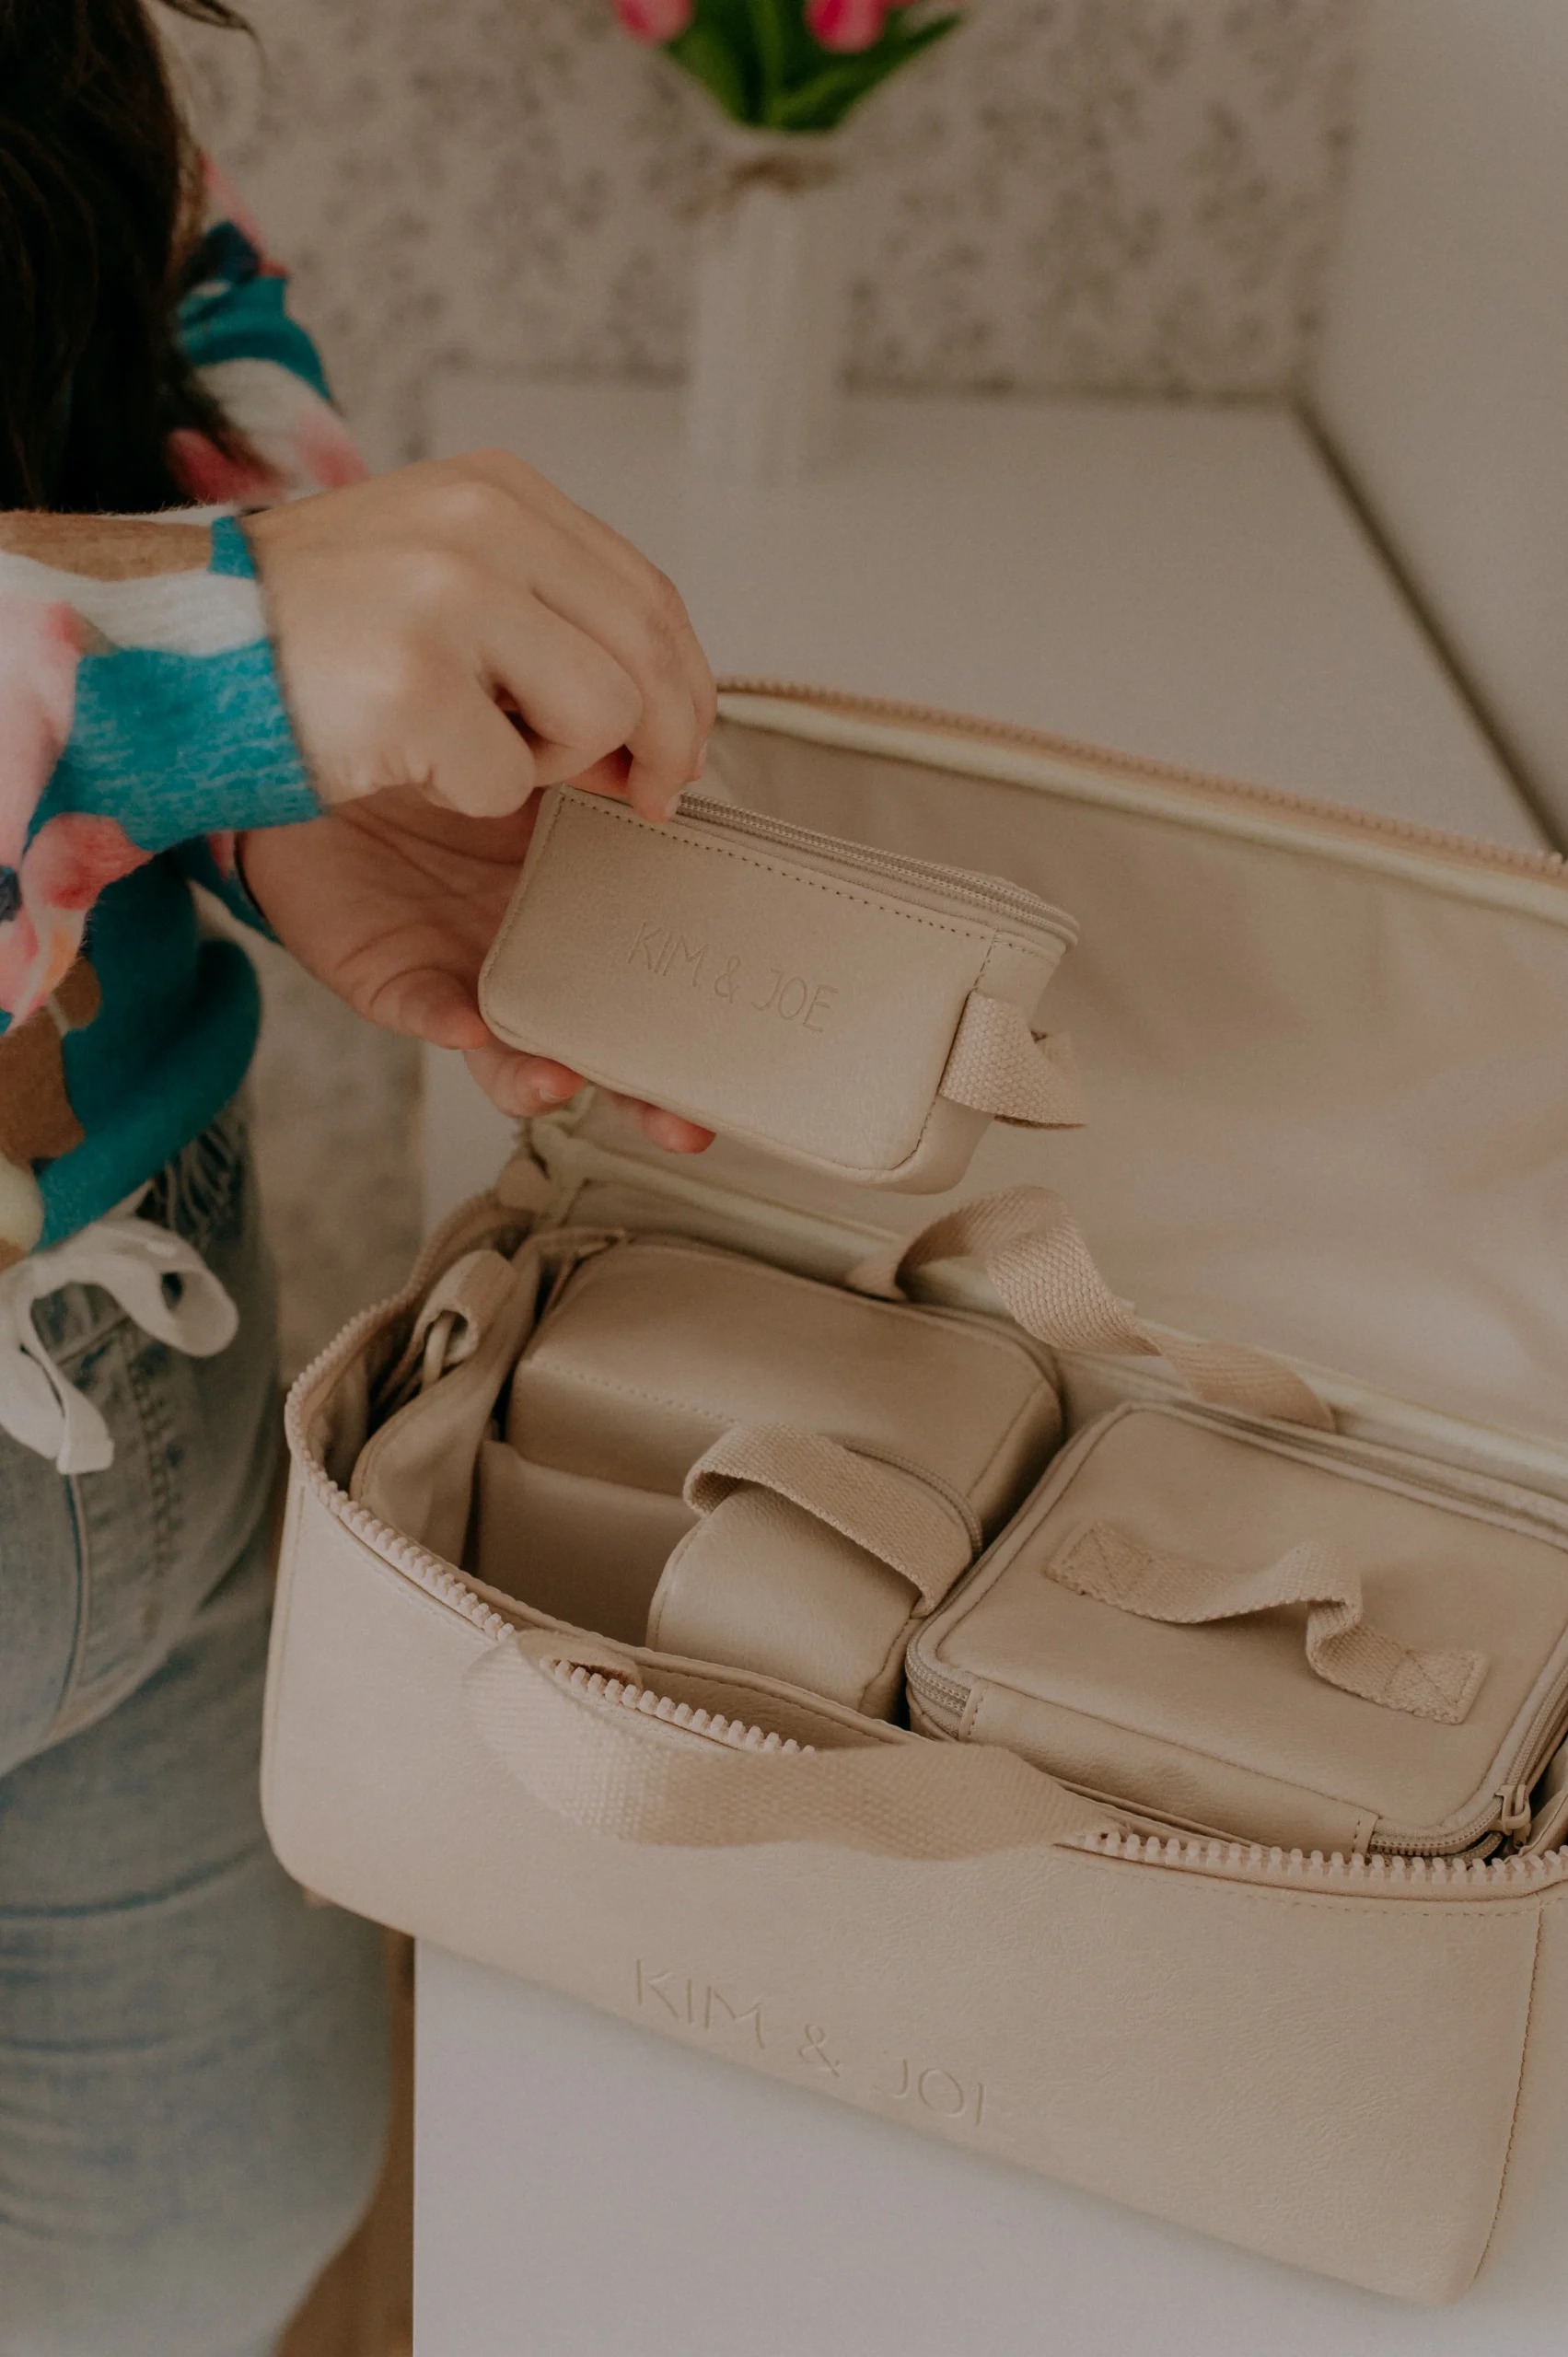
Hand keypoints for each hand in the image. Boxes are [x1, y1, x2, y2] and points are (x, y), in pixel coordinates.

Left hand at [238, 789, 714, 1152]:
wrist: (342, 756)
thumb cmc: (449, 763)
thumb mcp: (543, 760)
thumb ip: (610, 779)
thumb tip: (678, 782)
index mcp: (585, 920)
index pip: (655, 993)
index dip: (698, 1038)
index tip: (737, 1057)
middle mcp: (534, 968)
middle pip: (598, 1053)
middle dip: (642, 1100)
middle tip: (681, 1124)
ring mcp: (466, 983)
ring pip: (510, 1061)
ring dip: (538, 1079)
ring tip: (561, 1079)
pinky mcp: (391, 980)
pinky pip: (420, 1007)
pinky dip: (442, 1021)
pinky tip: (465, 1026)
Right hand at [244, 450, 714, 821]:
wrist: (168, 652)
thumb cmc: (308, 637)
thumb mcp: (437, 577)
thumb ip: (548, 615)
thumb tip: (659, 712)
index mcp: (498, 491)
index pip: (647, 594)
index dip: (684, 687)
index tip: (678, 753)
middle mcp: (482, 525)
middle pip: (648, 654)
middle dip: (662, 744)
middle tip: (641, 800)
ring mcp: (446, 598)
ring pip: (602, 713)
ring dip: (551, 763)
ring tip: (469, 746)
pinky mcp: (413, 684)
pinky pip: (510, 781)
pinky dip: (470, 797)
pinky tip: (406, 763)